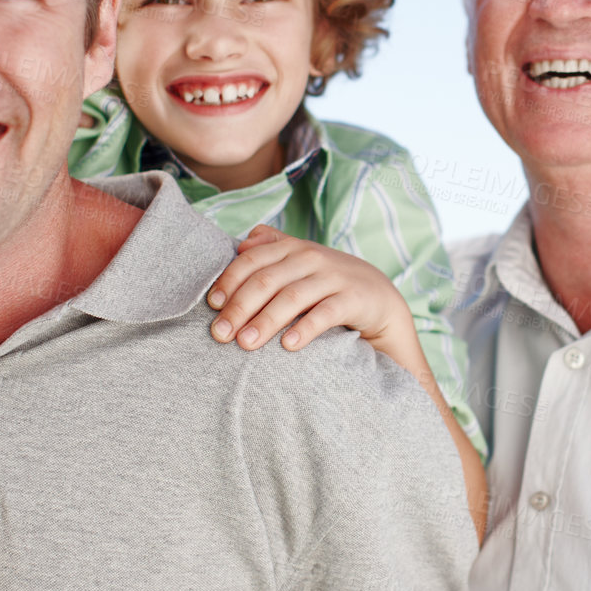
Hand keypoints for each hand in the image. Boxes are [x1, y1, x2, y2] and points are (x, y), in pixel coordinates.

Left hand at [207, 226, 412, 352]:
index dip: (229, 281)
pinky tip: (287, 345)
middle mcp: (311, 258)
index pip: (252, 260)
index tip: (212, 306)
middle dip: (239, 308)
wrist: (378, 297)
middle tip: (220, 334)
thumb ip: (271, 247)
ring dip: (265, 321)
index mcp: (292, 248)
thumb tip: (240, 244)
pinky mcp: (353, 299)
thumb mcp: (300, 260)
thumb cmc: (327, 282)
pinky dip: (305, 329)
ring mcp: (333, 277)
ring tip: (245, 344)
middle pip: (267, 281)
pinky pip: (326, 314)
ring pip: (292, 298)